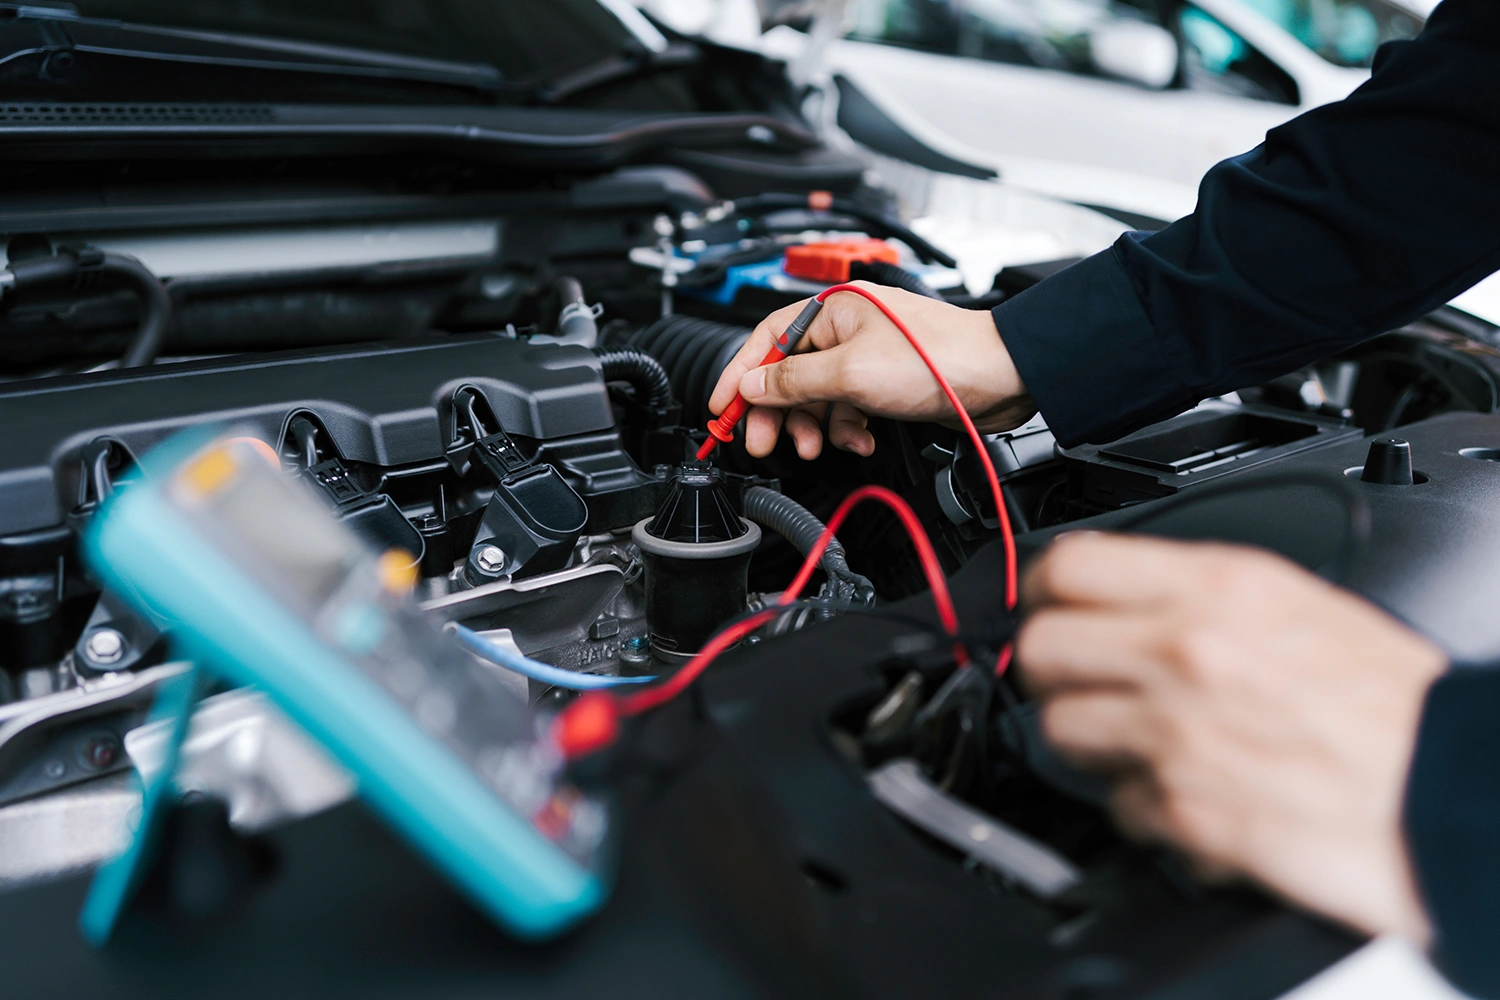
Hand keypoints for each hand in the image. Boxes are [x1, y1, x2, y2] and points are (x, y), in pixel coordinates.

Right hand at [706, 282, 1033, 458]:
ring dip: (814, 426)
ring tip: (816, 447)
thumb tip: (751, 385)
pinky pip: (847, 407)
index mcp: (832, 309)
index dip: (739, 374)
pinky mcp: (884, 382)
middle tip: (762, 442)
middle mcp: (846, 328)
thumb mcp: (850, 373)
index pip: (766, 339)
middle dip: (776, 411)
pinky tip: (860, 439)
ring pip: (817, 396)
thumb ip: (793, 381)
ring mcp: (866, 356)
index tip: (721, 407)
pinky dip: (847, 429)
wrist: (999, 377)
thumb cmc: (938, 358)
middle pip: (788, 372)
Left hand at [1016, 532, 1445, 943]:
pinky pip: (1114, 803)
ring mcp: (1174, 732)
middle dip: (1051, 669)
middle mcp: (1185, 651)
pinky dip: (1140, 806)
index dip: (1043, 589)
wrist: (1452, 793)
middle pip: (1038, 648)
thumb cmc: (1397, 709)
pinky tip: (1184, 792)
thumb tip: (1127, 596)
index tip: (1046, 605)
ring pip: (1058, 729)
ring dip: (1088, 741)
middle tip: (1080, 680)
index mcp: (1219, 589)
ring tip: (1137, 742)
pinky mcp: (1180, 808)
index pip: (1069, 564)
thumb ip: (1202, 595)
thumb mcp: (1302, 604)